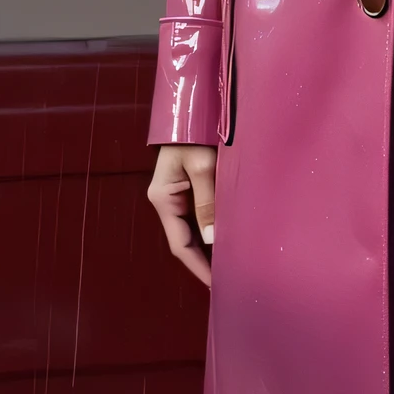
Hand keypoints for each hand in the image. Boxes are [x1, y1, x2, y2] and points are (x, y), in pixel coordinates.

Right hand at [147, 145, 217, 285]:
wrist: (192, 109)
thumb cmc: (194, 135)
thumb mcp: (203, 167)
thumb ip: (207, 202)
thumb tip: (210, 238)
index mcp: (163, 199)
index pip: (180, 245)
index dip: (197, 267)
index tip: (215, 284)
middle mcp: (167, 202)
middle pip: (185, 240)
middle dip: (204, 261)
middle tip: (229, 279)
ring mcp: (177, 196)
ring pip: (193, 229)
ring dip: (209, 247)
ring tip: (230, 264)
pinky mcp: (189, 188)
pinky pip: (199, 215)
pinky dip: (212, 229)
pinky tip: (228, 239)